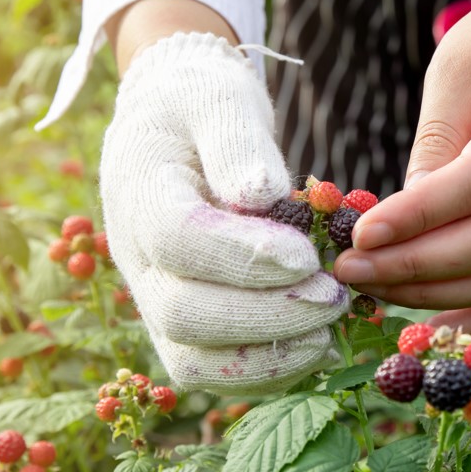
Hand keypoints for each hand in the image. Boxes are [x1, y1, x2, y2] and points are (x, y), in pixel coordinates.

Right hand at [100, 32, 349, 392]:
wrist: (174, 122)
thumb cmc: (202, 105)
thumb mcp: (220, 99)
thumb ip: (239, 144)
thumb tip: (262, 198)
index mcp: (139, 192)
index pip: (177, 240)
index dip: (242, 256)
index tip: (305, 255)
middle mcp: (136, 256)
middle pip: (181, 313)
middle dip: (265, 315)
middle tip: (334, 296)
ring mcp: (153, 297)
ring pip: (192, 359)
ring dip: (268, 356)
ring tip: (331, 328)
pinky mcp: (182, 325)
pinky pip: (215, 371)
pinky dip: (268, 371)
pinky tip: (320, 344)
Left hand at [332, 0, 470, 331]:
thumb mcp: (456, 67)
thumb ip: (436, 140)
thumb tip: (400, 218)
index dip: (421, 215)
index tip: (361, 233)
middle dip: (415, 266)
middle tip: (348, 268)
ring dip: (432, 292)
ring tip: (368, 283)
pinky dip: (468, 310)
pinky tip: (419, 316)